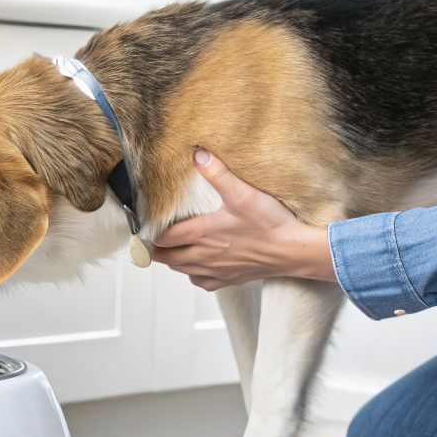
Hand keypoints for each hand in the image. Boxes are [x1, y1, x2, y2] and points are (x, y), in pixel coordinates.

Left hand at [150, 148, 336, 290]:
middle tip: (150, 239)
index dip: (150, 234)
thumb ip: (218, 173)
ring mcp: (217, 270)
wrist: (293, 251)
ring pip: (183, 270)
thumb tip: (199, 154)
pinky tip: (198, 266)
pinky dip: (194, 274)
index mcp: (203, 234)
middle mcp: (205, 256)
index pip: (164, 238)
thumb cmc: (270, 224)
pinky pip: (202, 282)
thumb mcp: (243, 193)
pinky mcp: (230, 279)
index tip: (143, 228)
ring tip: (170, 249)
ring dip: (173, 261)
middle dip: (156, 249)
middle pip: (168, 258)